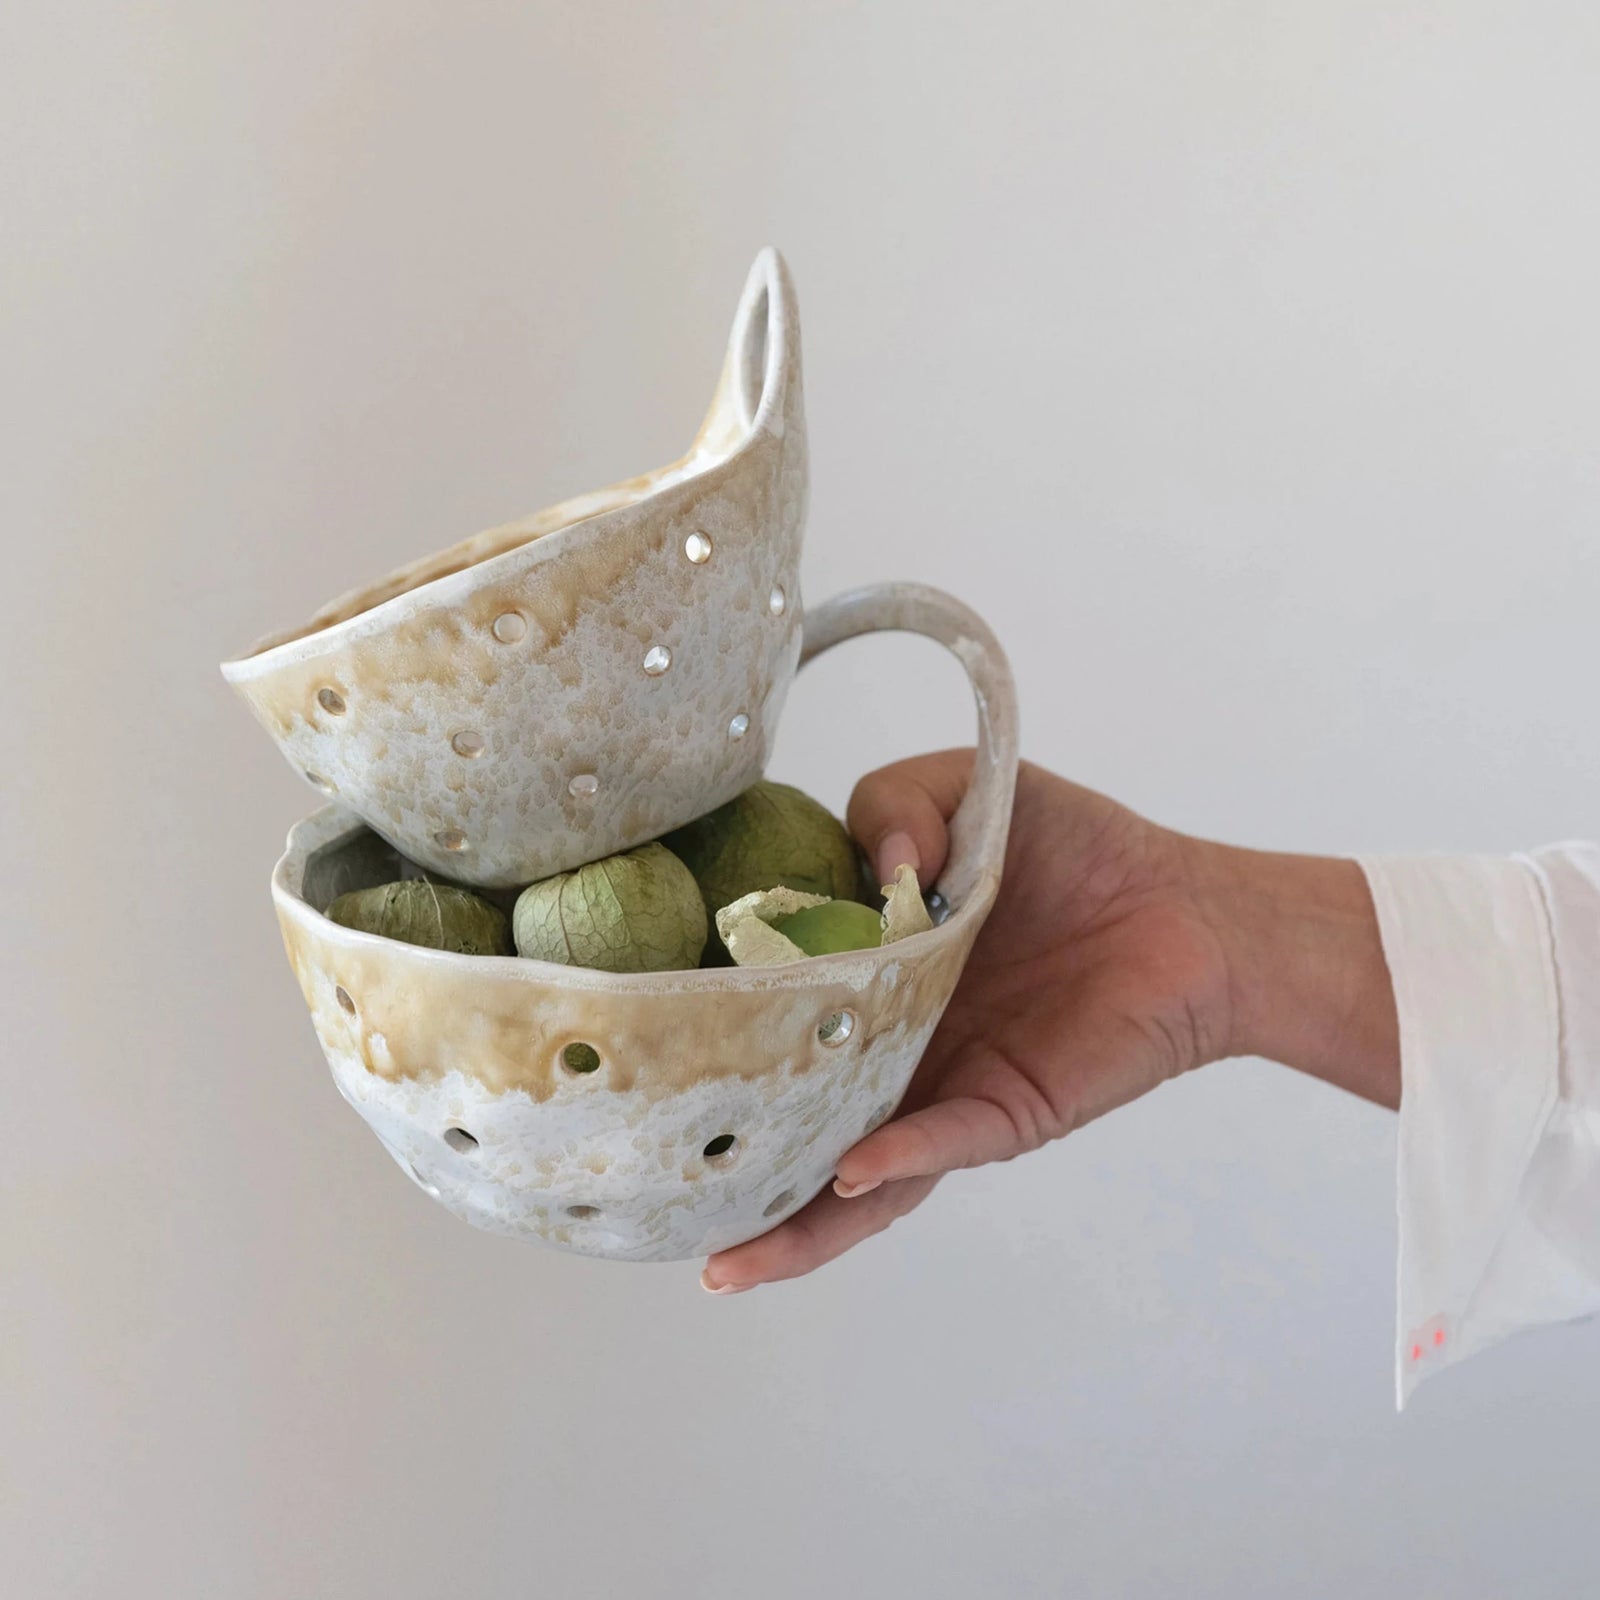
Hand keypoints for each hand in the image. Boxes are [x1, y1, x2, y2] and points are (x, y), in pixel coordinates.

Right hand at [701, 750, 1398, 1292]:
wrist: (1182, 907)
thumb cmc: (1068, 850)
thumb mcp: (960, 794)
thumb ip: (894, 809)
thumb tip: (875, 877)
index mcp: (863, 981)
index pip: (770, 1021)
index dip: (710, 1040)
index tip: (635, 1055)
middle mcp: (891, 1050)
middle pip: (798, 1123)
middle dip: (733, 1177)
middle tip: (656, 1207)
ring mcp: (944, 1090)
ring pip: (860, 1176)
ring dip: (798, 1225)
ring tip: (730, 1262)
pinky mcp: (1009, 1110)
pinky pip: (947, 1141)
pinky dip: (900, 1157)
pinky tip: (848, 1173)